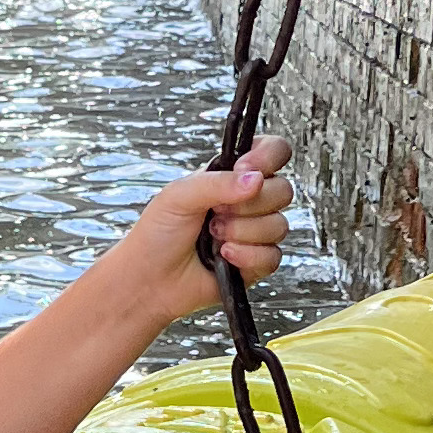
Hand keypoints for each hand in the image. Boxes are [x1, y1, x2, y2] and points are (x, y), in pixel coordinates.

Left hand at [120, 135, 293, 334]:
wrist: (149, 280)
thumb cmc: (157, 235)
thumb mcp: (179, 195)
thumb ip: (218, 182)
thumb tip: (255, 179)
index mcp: (232, 177)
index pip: (273, 151)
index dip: (268, 157)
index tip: (246, 169)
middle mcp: (248, 202)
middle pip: (283, 190)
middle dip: (248, 204)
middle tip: (217, 212)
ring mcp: (254, 233)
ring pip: (279, 225)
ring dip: (243, 232)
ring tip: (214, 237)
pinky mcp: (257, 263)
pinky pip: (273, 256)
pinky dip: (247, 256)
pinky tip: (224, 257)